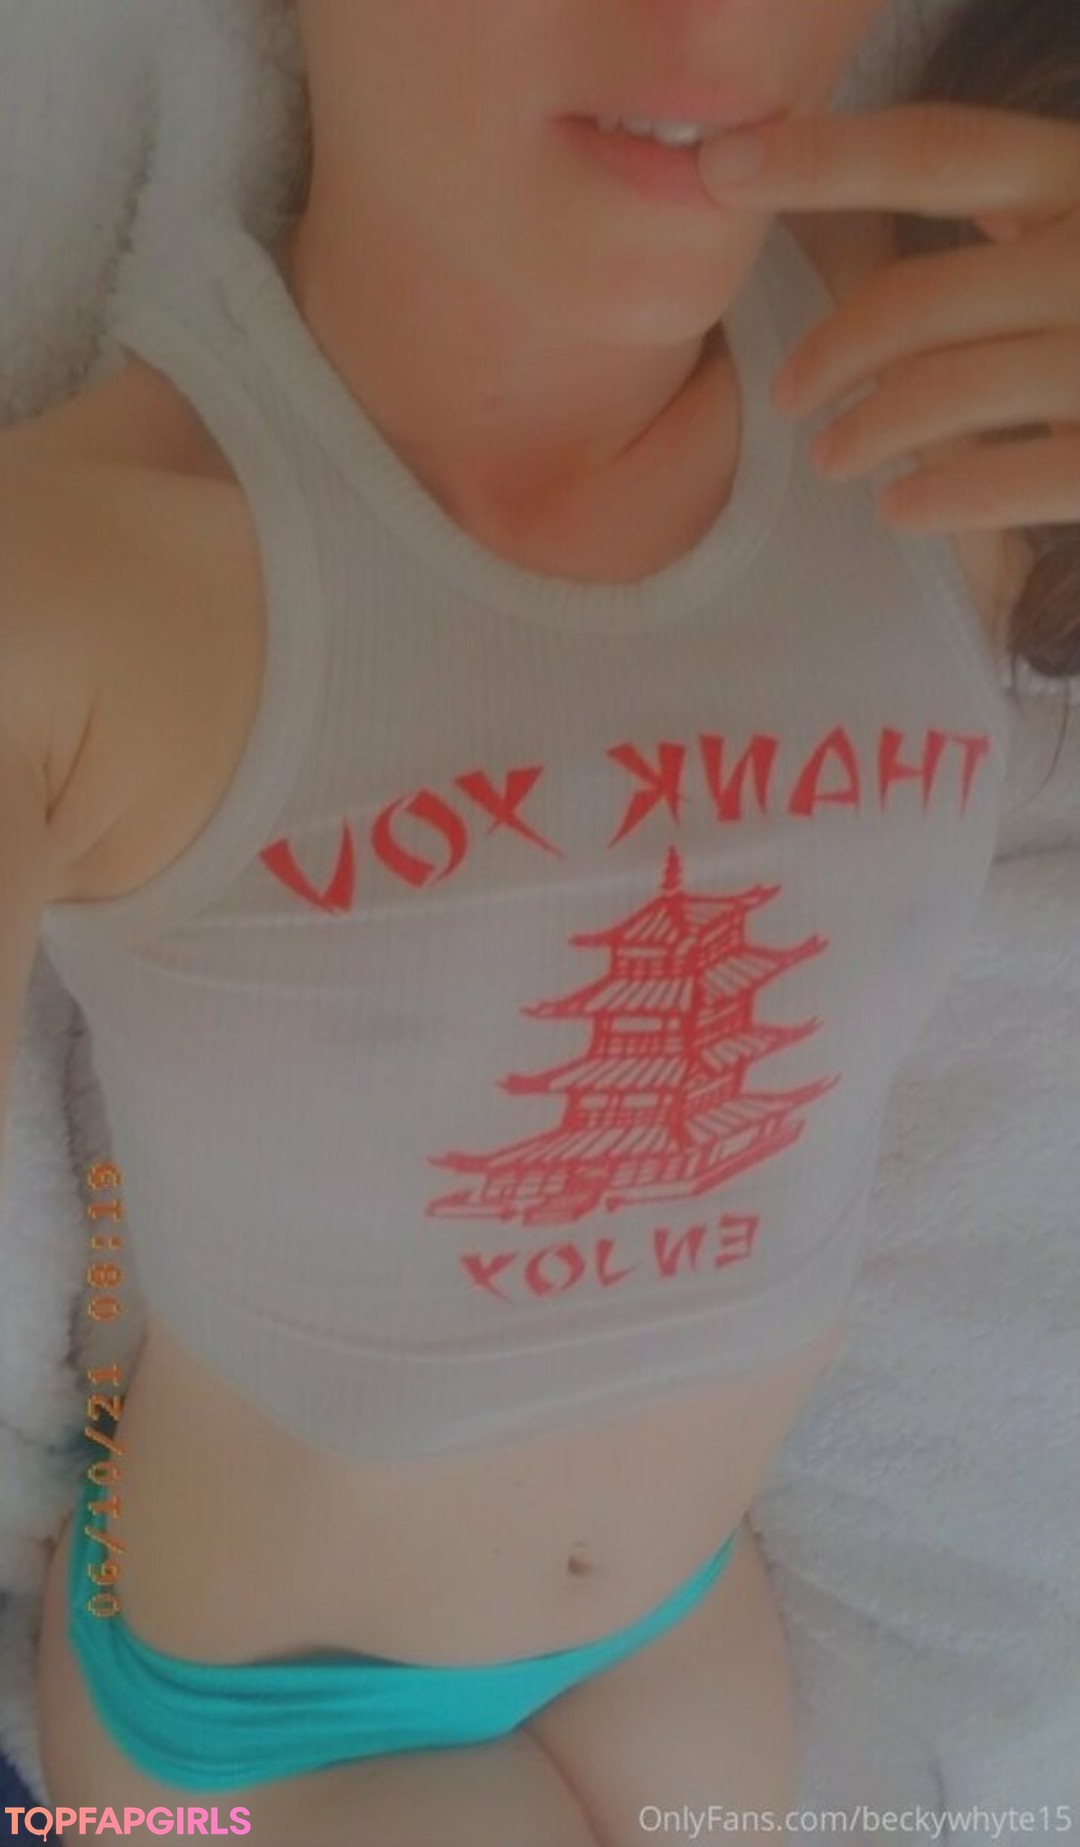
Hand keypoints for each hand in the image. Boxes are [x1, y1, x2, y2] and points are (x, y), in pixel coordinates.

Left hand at [698, 103, 1079, 532]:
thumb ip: (1020, 219)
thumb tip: (878, 224)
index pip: (939, 152)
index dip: (821, 156)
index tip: (718, 165)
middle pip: (919, 297)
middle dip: (831, 351)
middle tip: (792, 394)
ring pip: (944, 394)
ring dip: (864, 432)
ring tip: (834, 458)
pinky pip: (1010, 480)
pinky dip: (939, 498)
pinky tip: (901, 510)